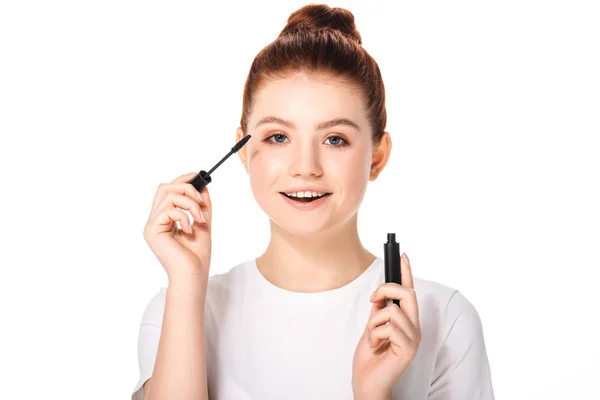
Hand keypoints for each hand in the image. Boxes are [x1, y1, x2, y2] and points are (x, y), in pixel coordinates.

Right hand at [143, 171, 212, 282]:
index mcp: (165, 218)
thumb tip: (202, 185)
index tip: (198, 176)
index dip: (182, 179)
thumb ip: (201, 205)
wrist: (193, 274)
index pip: (168, 190)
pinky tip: (189, 231)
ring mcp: (151, 225)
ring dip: (190, 204)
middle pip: (164, 187)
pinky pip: (168, 210)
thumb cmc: (197, 255)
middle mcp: (155, 220)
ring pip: (168, 196)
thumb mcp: (202, 223)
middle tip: (201, 201)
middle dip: (186, 188)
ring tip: (200, 219)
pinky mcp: (151, 230)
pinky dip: (184, 216)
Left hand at [352, 253, 420, 398]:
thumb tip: (380, 293)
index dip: (406, 272)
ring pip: (393, 311)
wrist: (366, 382)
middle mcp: (414, 328)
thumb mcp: (372, 327)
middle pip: (408, 294)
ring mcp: (414, 338)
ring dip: (375, 322)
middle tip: (372, 301)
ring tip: (373, 337)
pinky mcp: (409, 349)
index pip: (409, 291)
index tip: (402, 255)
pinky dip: (376, 334)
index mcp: (406, 321)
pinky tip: (375, 346)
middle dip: (385, 290)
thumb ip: (379, 311)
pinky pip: (390, 327)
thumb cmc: (369, 357)